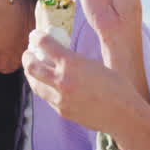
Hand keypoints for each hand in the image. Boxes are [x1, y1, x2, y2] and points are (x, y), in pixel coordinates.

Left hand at [23, 30, 140, 135]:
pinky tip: (48, 84)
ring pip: (35, 84)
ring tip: (35, 68)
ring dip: (32, 74)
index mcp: (71, 63)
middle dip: (27, 57)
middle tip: (29, 53)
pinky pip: (46, 97)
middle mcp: (62, 80)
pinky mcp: (62, 111)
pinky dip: (44, 88)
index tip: (35, 36)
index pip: (44, 44)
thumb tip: (59, 54)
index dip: (36, 37)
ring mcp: (60, 98)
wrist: (122, 114)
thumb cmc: (115, 85)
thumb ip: (73, 60)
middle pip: (31, 66)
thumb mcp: (93, 64)